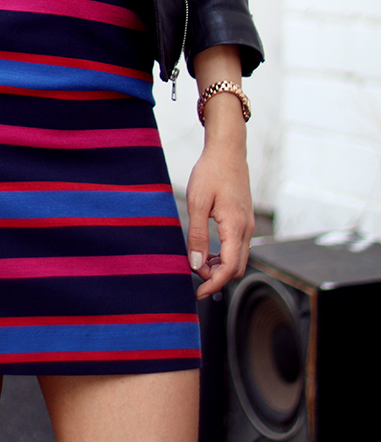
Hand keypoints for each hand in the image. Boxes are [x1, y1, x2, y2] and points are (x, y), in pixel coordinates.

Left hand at [186, 44, 253, 298]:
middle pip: (237, 268)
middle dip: (217, 278)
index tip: (196, 292)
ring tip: (197, 262)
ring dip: (220, 266)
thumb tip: (196, 265)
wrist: (228, 149)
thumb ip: (197, 235)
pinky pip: (237, 247)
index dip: (213, 284)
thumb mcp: (197, 202)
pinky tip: (206, 250)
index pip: (229, 269)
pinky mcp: (244, 219)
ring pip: (238, 258)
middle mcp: (246, 230)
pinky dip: (224, 255)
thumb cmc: (211, 172)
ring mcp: (247, 225)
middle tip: (193, 276)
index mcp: (236, 227)